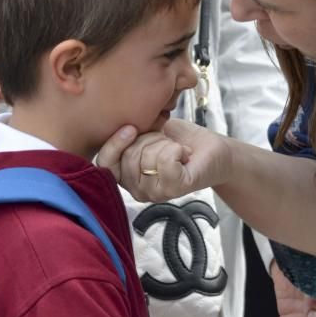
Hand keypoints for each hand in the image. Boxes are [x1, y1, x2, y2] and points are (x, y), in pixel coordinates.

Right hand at [97, 119, 231, 201]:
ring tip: (176, 149)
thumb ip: (130, 133)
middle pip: (128, 155)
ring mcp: (156, 192)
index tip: (131, 128)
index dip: (114, 143)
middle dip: (149, 138)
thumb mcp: (147, 132)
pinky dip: (177, 149)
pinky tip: (184, 154)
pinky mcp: (176, 188)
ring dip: (166, 143)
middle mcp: (137, 190)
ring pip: (148, 156)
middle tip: (166, 143)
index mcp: (126, 176)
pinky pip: (166, 161)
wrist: (211, 149)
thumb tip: (123, 124)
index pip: (104, 163)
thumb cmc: (179, 140)